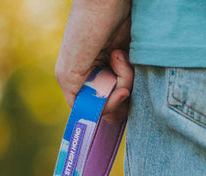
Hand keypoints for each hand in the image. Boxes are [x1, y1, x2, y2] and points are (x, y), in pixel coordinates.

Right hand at [55, 0, 133, 121]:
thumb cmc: (86, 27)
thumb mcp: (71, 70)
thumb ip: (75, 96)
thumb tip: (87, 117)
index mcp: (76, 84)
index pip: (92, 112)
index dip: (107, 109)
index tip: (120, 93)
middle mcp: (93, 79)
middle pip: (110, 105)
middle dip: (120, 92)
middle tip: (121, 68)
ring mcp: (111, 69)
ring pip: (124, 93)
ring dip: (128, 77)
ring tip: (121, 54)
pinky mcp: (126, 59)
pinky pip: (135, 79)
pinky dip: (135, 70)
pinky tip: (128, 52)